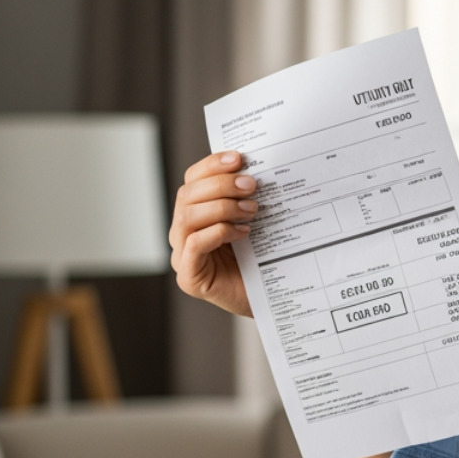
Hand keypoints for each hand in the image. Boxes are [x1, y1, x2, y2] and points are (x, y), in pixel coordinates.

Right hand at [168, 151, 256, 316]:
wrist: (275, 299)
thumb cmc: (265, 259)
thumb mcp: (257, 220)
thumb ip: (248, 196)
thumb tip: (257, 165)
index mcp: (196, 213)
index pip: (193, 180)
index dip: (212, 165)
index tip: (239, 158)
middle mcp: (183, 232)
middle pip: (187, 195)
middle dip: (221, 185)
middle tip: (252, 185)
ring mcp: (183, 256)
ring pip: (187, 217)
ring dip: (222, 207)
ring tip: (252, 209)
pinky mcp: (190, 277)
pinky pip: (194, 245)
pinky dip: (218, 232)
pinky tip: (243, 232)